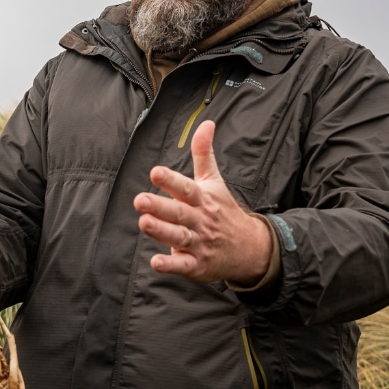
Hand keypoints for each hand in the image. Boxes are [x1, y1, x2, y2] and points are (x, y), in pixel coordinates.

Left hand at [133, 120, 271, 284]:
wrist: (249, 248)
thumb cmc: (223, 211)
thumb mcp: (214, 181)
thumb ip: (204, 153)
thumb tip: (206, 122)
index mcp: (202, 199)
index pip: (186, 187)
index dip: (170, 180)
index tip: (155, 172)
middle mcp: (200, 220)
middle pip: (179, 212)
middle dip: (159, 207)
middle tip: (139, 199)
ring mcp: (199, 243)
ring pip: (179, 237)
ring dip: (161, 231)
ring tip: (143, 222)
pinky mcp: (197, 264)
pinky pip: (183, 265)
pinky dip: (170, 264)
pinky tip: (156, 262)